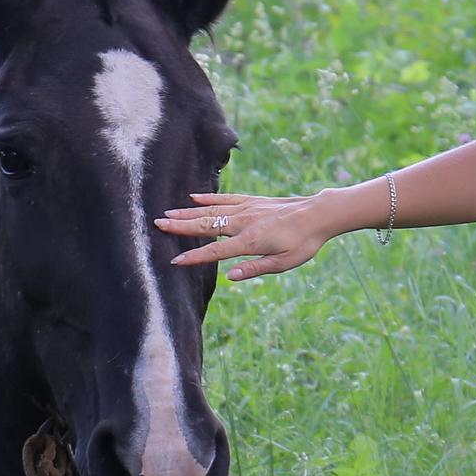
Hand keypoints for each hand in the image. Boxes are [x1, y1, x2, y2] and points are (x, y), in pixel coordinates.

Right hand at [153, 190, 358, 280]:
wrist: (319, 214)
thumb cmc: (303, 243)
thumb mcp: (284, 263)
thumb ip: (254, 269)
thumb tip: (229, 277)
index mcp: (251, 242)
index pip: (216, 252)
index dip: (195, 258)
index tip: (174, 261)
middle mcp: (244, 223)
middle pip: (206, 226)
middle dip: (180, 227)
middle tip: (157, 225)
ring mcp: (247, 209)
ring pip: (211, 211)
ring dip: (188, 213)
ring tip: (167, 214)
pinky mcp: (252, 201)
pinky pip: (225, 198)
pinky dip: (208, 197)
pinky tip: (193, 197)